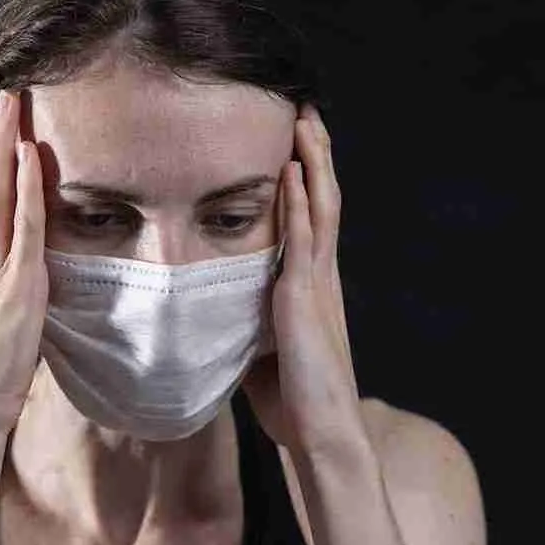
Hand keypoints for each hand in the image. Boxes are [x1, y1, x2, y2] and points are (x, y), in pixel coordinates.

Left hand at [240, 104, 366, 458]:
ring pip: (319, 208)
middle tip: (306, 112)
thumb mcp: (265, 351)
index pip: (314, 220)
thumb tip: (222, 317)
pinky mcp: (304, 299)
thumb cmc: (294, 401)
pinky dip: (298, 203)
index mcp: (314, 288)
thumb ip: (251, 324)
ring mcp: (317, 285)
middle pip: (323, 201)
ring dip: (312, 163)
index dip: (310, 179)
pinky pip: (301, 240)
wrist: (322, 431)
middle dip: (316, 156)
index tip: (299, 143)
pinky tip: (291, 172)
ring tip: (305, 122)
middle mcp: (321, 278)